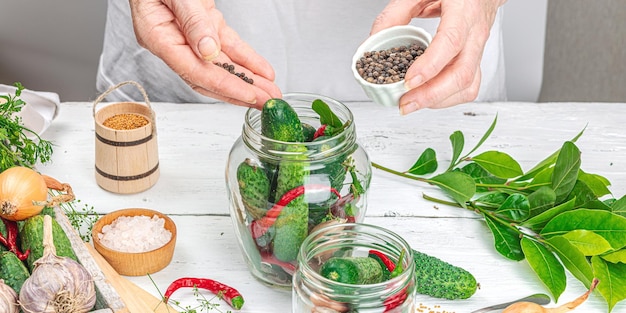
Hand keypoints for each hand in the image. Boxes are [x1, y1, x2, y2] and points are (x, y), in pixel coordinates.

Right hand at [129, 0, 280, 107]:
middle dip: (241, 91)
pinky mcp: (204, 26)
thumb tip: (208, 51)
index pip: (195, 72)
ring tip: (270, 92)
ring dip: (247, 80)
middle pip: (209, 77)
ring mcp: (189, 36)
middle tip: (266, 102)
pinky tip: (262, 70)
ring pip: (222, 65)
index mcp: (158, 37)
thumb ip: (191, 21)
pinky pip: (227, 47)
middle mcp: (173, 41)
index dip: (225, 86)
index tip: (249, 95)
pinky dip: (246, 59)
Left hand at [371, 0, 505, 113]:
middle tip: (405, 102)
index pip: (450, 41)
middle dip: (431, 95)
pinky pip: (468, 87)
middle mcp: (475, 32)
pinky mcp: (477, 60)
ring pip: (468, 85)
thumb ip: (395, 13)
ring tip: (413, 103)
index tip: (409, 81)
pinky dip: (447, 98)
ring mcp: (479, 48)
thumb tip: (374, 40)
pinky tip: (428, 97)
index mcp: (463, 10)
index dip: (430, 65)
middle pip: (462, 73)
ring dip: (439, 100)